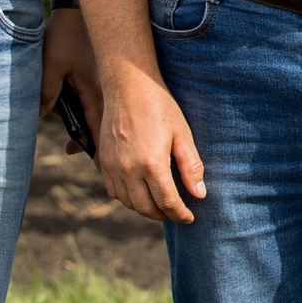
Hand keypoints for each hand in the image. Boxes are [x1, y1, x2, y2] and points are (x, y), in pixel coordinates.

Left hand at [38, 8, 99, 155]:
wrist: (78, 7)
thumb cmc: (65, 34)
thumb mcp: (51, 65)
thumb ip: (47, 92)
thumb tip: (42, 115)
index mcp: (95, 91)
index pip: (99, 130)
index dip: (99, 151)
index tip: (102, 170)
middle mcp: (105, 89)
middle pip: (103, 126)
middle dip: (93, 144)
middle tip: (84, 160)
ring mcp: (104, 81)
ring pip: (101, 113)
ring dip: (89, 128)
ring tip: (71, 146)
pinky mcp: (99, 73)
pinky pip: (98, 100)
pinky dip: (89, 111)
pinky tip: (74, 113)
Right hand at [96, 66, 207, 221]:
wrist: (128, 85)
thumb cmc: (159, 105)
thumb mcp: (182, 133)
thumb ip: (191, 167)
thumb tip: (199, 194)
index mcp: (151, 164)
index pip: (167, 202)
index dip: (180, 214)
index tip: (189, 218)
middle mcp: (128, 170)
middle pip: (145, 208)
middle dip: (163, 215)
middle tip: (176, 213)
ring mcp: (112, 166)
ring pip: (128, 202)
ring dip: (144, 208)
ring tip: (160, 204)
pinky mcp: (102, 160)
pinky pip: (114, 191)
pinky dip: (127, 198)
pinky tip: (140, 192)